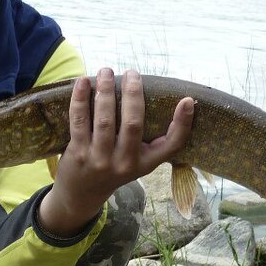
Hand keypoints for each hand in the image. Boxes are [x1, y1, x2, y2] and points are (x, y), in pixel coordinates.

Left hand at [37, 68, 193, 237]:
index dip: (183, 123)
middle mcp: (125, 163)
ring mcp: (100, 160)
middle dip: (133, 94)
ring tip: (106, 71)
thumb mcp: (139, 160)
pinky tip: (83, 82)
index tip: (187, 100)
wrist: (82, 194)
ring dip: (106, 91)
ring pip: (105, 120)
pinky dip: (80, 99)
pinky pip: (79, 121)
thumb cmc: (115, 168)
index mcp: (146, 163)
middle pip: (133, 124)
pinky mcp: (78, 154)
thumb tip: (168, 100)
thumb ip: (151, 138)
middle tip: (132, 73)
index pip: (171, 144)